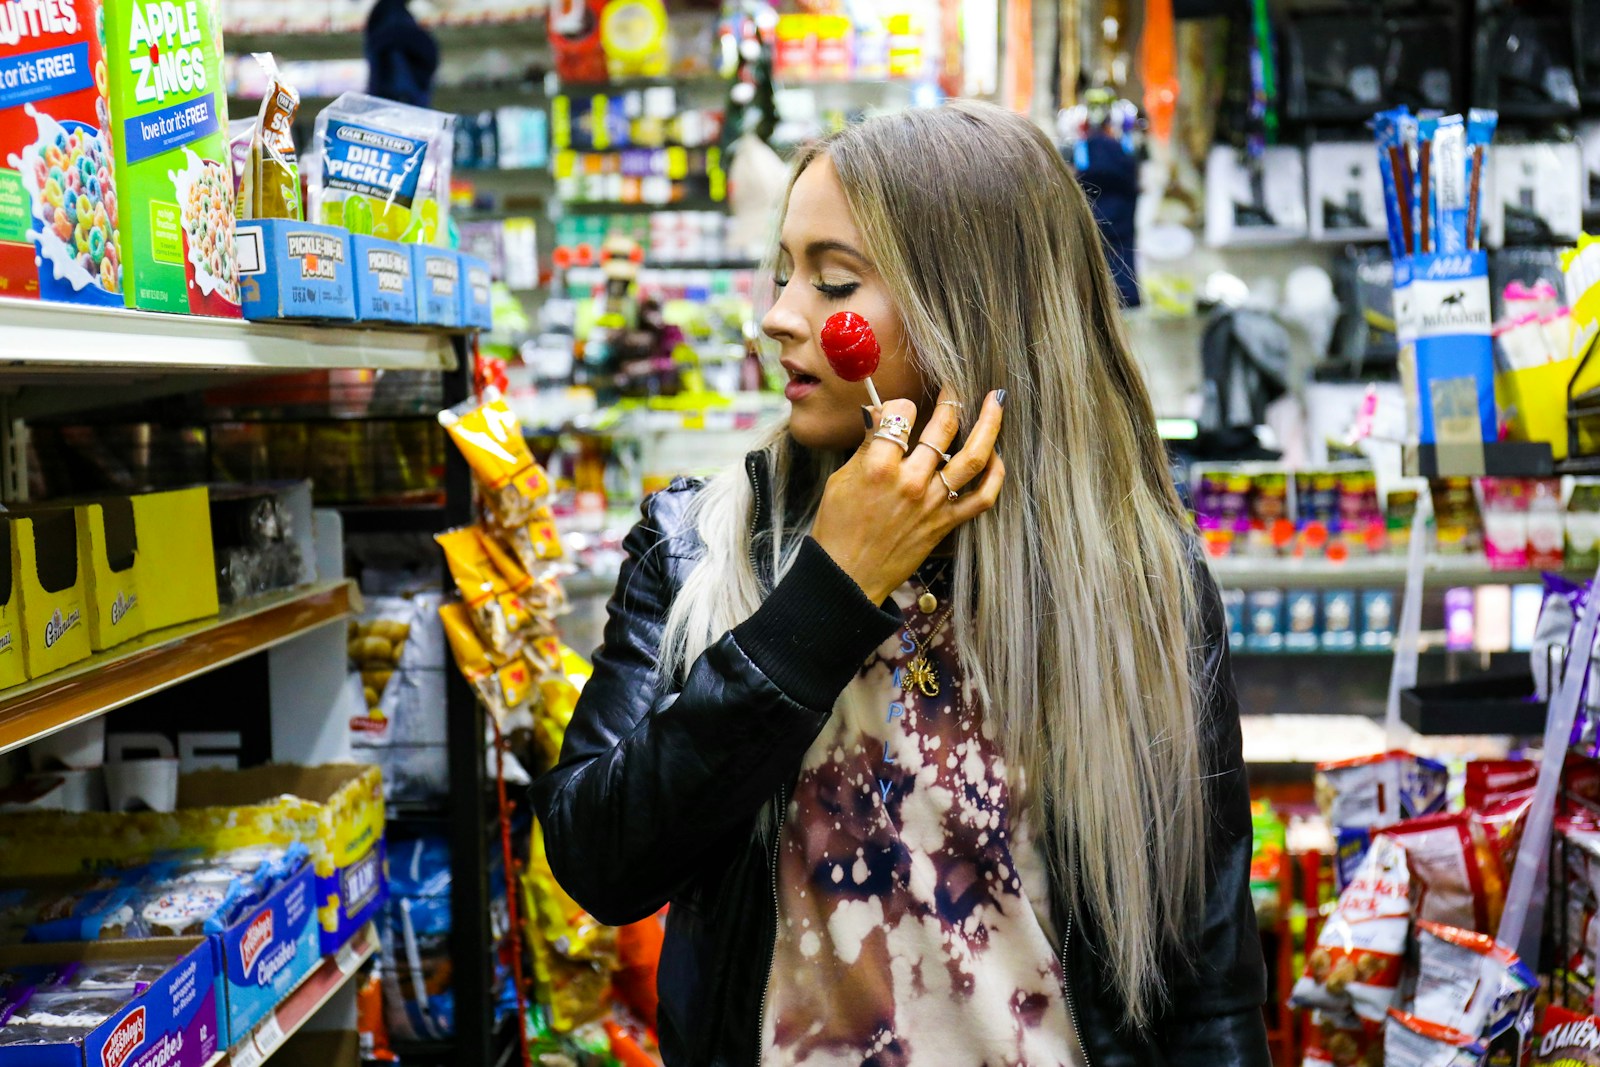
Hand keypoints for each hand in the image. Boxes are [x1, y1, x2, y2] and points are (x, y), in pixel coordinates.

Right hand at [810, 388, 1005, 604]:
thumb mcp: (842, 479)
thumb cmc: (837, 527)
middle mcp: (911, 482)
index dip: (900, 404)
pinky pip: (983, 497)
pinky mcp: (946, 523)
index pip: (900, 413)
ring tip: (995, 402)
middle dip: (952, 399)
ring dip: (989, 424)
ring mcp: (934, 503)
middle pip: (943, 427)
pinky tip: (996, 456)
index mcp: (879, 467)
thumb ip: (867, 446)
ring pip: (973, 456)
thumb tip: (879, 415)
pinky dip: (995, 475)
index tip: (898, 408)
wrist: (848, 577)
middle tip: (955, 387)